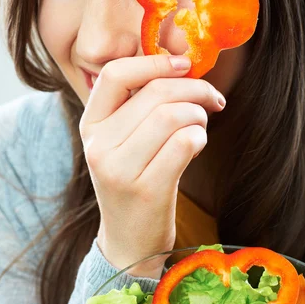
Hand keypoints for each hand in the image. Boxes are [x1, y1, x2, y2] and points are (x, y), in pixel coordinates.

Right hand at [79, 54, 224, 276]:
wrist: (129, 241)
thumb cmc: (134, 182)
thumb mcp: (122, 143)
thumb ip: (140, 107)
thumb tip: (182, 68)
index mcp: (90, 125)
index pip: (115, 74)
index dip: (154, 62)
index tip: (184, 65)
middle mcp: (98, 145)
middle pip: (155, 93)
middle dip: (195, 89)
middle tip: (213, 100)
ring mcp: (119, 168)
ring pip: (173, 115)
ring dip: (199, 116)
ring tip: (200, 128)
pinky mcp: (146, 188)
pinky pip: (185, 142)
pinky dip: (200, 138)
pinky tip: (196, 147)